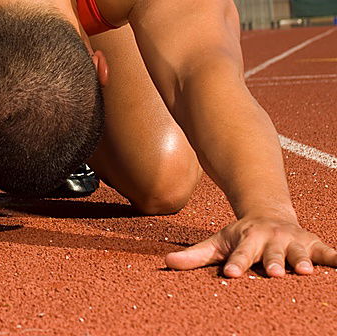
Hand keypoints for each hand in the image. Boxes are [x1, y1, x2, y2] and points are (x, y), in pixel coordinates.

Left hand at [166, 217, 336, 276]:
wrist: (267, 211)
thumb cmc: (241, 235)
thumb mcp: (218, 241)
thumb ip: (195, 255)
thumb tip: (166, 265)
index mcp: (247, 240)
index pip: (239, 255)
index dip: (235, 263)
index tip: (230, 273)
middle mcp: (270, 240)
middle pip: (270, 254)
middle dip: (272, 262)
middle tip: (272, 273)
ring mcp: (292, 241)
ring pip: (297, 252)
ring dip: (302, 260)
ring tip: (305, 271)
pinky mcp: (311, 244)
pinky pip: (327, 252)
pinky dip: (335, 258)